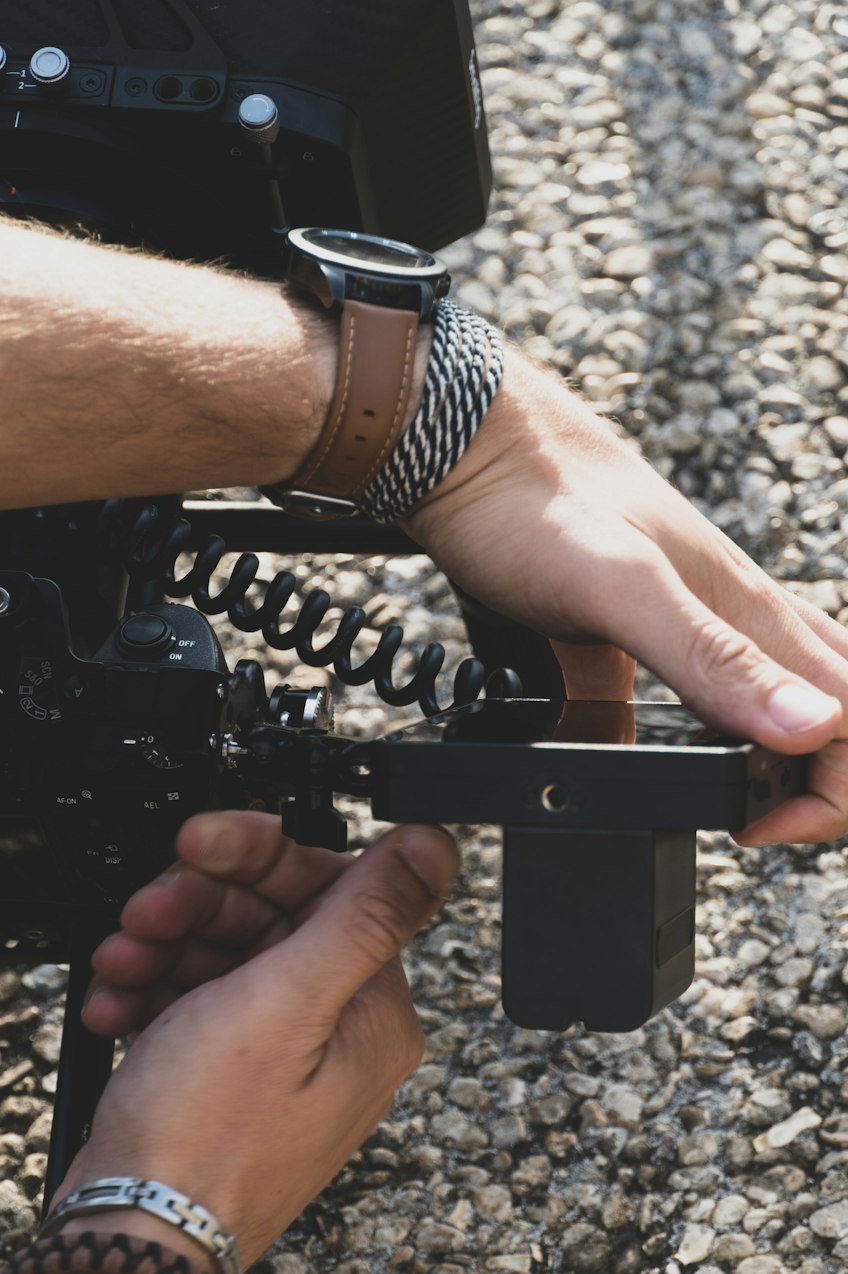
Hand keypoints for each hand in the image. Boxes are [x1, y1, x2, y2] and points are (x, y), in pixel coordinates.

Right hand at [58, 813, 458, 1265]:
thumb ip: (362, 915)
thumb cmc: (205, 1140)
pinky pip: (191, 1001)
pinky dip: (148, 991)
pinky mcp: (222, 1077)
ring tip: (122, 961)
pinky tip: (115, 1002)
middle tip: (148, 910)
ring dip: (162, 944)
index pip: (330, 890)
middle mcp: (333, 1034)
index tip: (202, 843)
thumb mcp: (287, 1004)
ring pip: (221, 954)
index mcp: (369, 1013)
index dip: (261, 857)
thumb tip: (433, 847)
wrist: (131, 1241)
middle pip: (270, 918)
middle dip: (198, 903)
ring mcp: (276, 1059)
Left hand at [406, 345, 847, 843]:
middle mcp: (739, 613)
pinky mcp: (641, 628)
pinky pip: (703, 688)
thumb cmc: (531, 499)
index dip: (832, 789)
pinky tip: (666, 756)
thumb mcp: (620, 588)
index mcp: (752, 610)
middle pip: (839, 707)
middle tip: (755, 825)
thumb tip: (811, 727)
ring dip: (778, 760)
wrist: (463, 448)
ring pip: (780, 694)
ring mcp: (692, 619)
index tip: (756, 824)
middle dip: (823, 784)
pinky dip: (705, 736)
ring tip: (735, 806)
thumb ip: (712, 655)